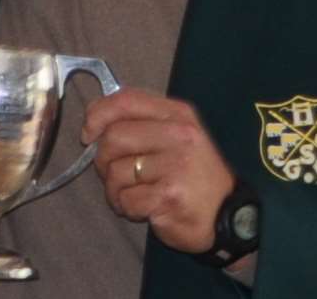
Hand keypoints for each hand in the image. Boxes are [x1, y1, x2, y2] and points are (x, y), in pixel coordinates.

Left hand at [83, 88, 235, 253]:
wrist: (228, 215)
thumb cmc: (193, 175)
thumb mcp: (176, 135)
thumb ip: (140, 122)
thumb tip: (93, 124)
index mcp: (177, 114)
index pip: (125, 100)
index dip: (97, 115)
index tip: (88, 134)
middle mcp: (179, 135)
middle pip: (113, 138)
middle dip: (104, 161)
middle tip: (116, 175)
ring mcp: (176, 165)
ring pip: (116, 172)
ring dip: (115, 190)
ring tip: (135, 195)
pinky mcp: (170, 195)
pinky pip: (126, 199)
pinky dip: (127, 207)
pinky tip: (143, 209)